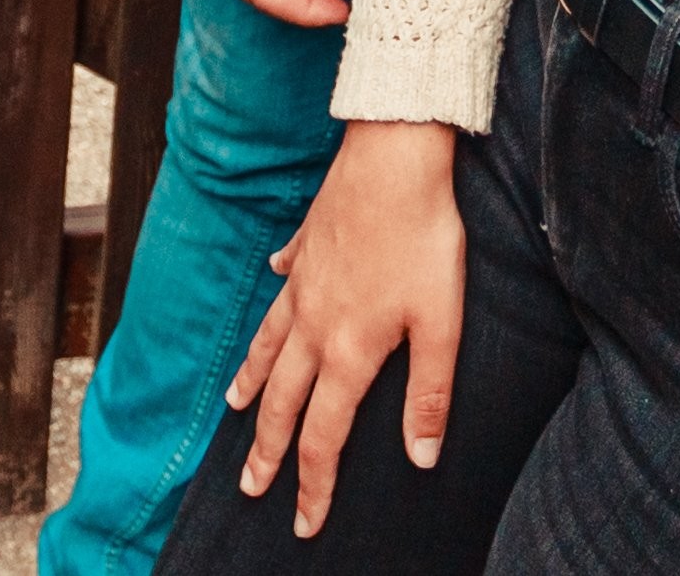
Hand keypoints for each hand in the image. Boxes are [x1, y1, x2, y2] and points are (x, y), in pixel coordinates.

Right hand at [224, 120, 463, 532]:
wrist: (393, 157)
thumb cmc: (424, 238)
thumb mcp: (441, 322)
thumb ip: (430, 393)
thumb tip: (422, 457)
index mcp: (347, 352)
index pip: (323, 437)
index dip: (313, 486)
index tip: (304, 523)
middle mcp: (313, 325)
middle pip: (282, 403)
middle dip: (267, 451)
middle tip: (250, 486)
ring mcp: (303, 284)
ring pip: (268, 346)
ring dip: (253, 384)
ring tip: (238, 407)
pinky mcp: (307, 245)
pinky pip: (284, 281)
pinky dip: (277, 297)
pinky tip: (279, 283)